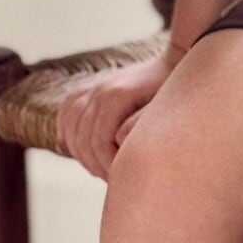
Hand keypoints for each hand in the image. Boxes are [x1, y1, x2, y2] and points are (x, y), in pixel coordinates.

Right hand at [55, 52, 174, 181]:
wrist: (176, 63)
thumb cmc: (175, 92)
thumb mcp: (166, 109)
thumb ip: (143, 124)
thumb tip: (118, 139)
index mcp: (117, 96)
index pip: (99, 142)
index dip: (107, 166)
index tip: (122, 178)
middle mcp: (101, 89)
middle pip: (83, 139)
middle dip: (96, 164)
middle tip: (114, 179)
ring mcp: (94, 86)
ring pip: (71, 126)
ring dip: (81, 152)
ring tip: (100, 168)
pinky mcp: (91, 86)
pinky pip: (68, 109)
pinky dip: (66, 128)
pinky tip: (74, 145)